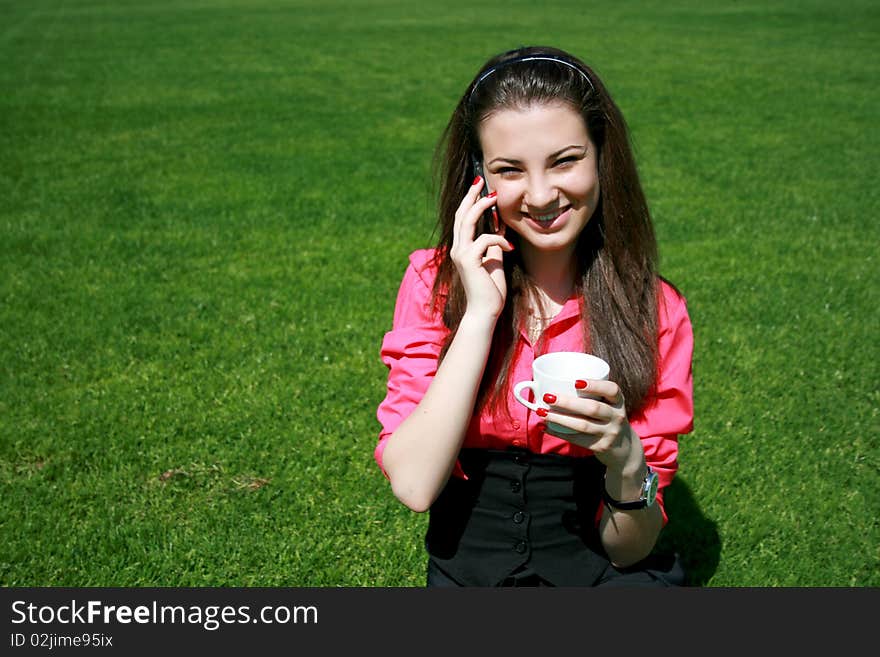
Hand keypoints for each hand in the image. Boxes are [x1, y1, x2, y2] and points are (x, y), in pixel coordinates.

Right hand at [449, 176, 512, 320]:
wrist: (485, 311)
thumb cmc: (490, 290)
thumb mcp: (494, 260)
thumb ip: (494, 243)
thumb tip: (499, 225)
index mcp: (462, 249)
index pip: (462, 220)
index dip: (469, 202)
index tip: (480, 188)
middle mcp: (457, 249)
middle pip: (461, 215)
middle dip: (471, 196)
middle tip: (480, 180)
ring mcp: (461, 254)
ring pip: (467, 221)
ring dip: (481, 207)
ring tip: (494, 197)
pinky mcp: (468, 260)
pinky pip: (484, 239)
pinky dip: (499, 238)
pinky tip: (511, 247)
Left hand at [538, 379, 642, 471]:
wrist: (623, 448)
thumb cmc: (606, 418)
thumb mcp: (607, 405)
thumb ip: (591, 394)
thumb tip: (553, 381)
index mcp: (618, 401)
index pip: (612, 390)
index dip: (595, 385)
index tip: (575, 382)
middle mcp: (617, 416)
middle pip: (592, 408)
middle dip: (568, 402)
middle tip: (548, 396)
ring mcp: (610, 433)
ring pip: (582, 425)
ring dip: (559, 418)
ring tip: (542, 412)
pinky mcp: (601, 447)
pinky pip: (577, 439)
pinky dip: (559, 432)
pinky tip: (546, 427)